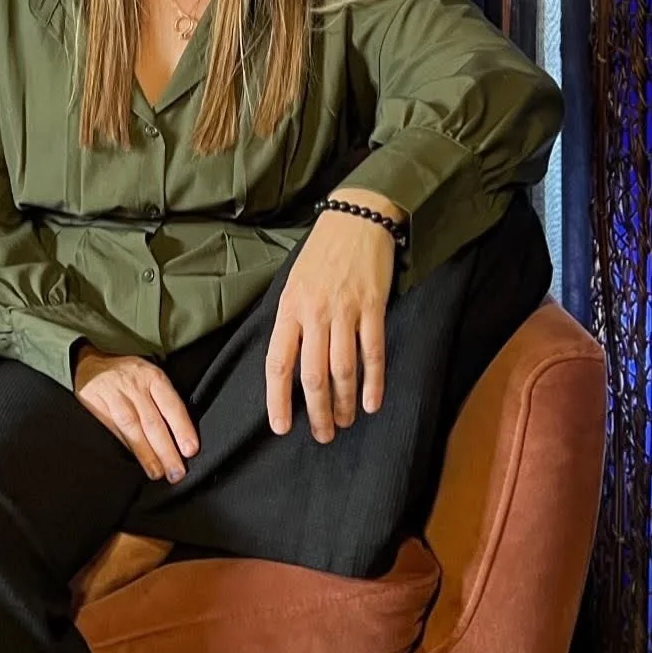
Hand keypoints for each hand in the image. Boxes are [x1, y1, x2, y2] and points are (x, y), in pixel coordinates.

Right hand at [74, 347, 199, 482]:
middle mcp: (134, 386)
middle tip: (176, 472)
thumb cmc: (127, 375)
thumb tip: (181, 436)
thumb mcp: (149, 376)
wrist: (90, 364)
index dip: (182, 428)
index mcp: (153, 377)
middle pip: (153, 422)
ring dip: (146, 454)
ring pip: (133, 428)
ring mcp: (115, 396)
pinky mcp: (97, 406)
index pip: (171, 405)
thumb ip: (163, 400)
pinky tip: (135, 460)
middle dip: (166, 450)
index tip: (190, 450)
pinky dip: (126, 447)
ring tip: (157, 472)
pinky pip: (114, 430)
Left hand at [264, 190, 401, 442]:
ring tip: (344, 422)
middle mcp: (314, 312)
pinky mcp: (373, 306)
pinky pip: (372, 352)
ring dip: (343, 403)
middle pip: (312, 375)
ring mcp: (345, 310)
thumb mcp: (294, 283)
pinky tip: (372, 402)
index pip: (279, 363)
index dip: (278, 399)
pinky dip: (373, 382)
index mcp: (289, 307)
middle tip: (322, 435)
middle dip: (316, 411)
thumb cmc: (322, 253)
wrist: (356, 217)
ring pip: (342, 369)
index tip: (282, 427)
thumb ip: (291, 320)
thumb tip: (288, 362)